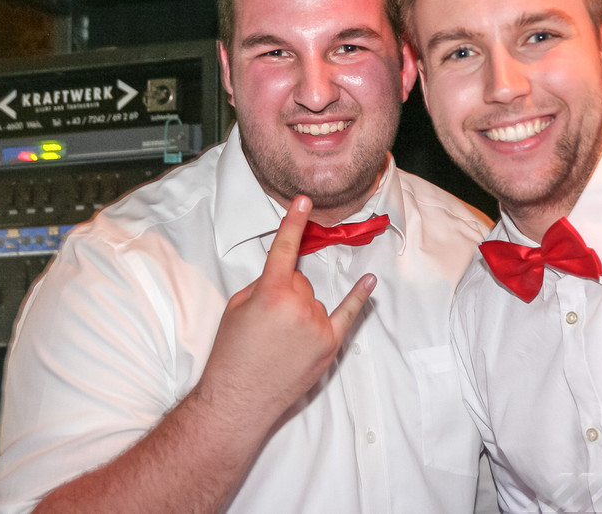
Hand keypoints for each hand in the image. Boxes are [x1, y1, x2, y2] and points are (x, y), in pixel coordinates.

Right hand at [198, 195, 375, 414]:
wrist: (238, 400)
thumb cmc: (231, 354)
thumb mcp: (236, 308)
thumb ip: (262, 285)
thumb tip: (284, 277)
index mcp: (271, 292)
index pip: (285, 249)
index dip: (293, 223)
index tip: (304, 201)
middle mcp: (299, 305)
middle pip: (299, 280)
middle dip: (284, 292)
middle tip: (266, 322)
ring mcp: (318, 325)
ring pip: (313, 299)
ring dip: (299, 310)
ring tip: (278, 340)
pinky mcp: (330, 344)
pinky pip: (349, 314)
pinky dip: (359, 298)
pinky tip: (370, 282)